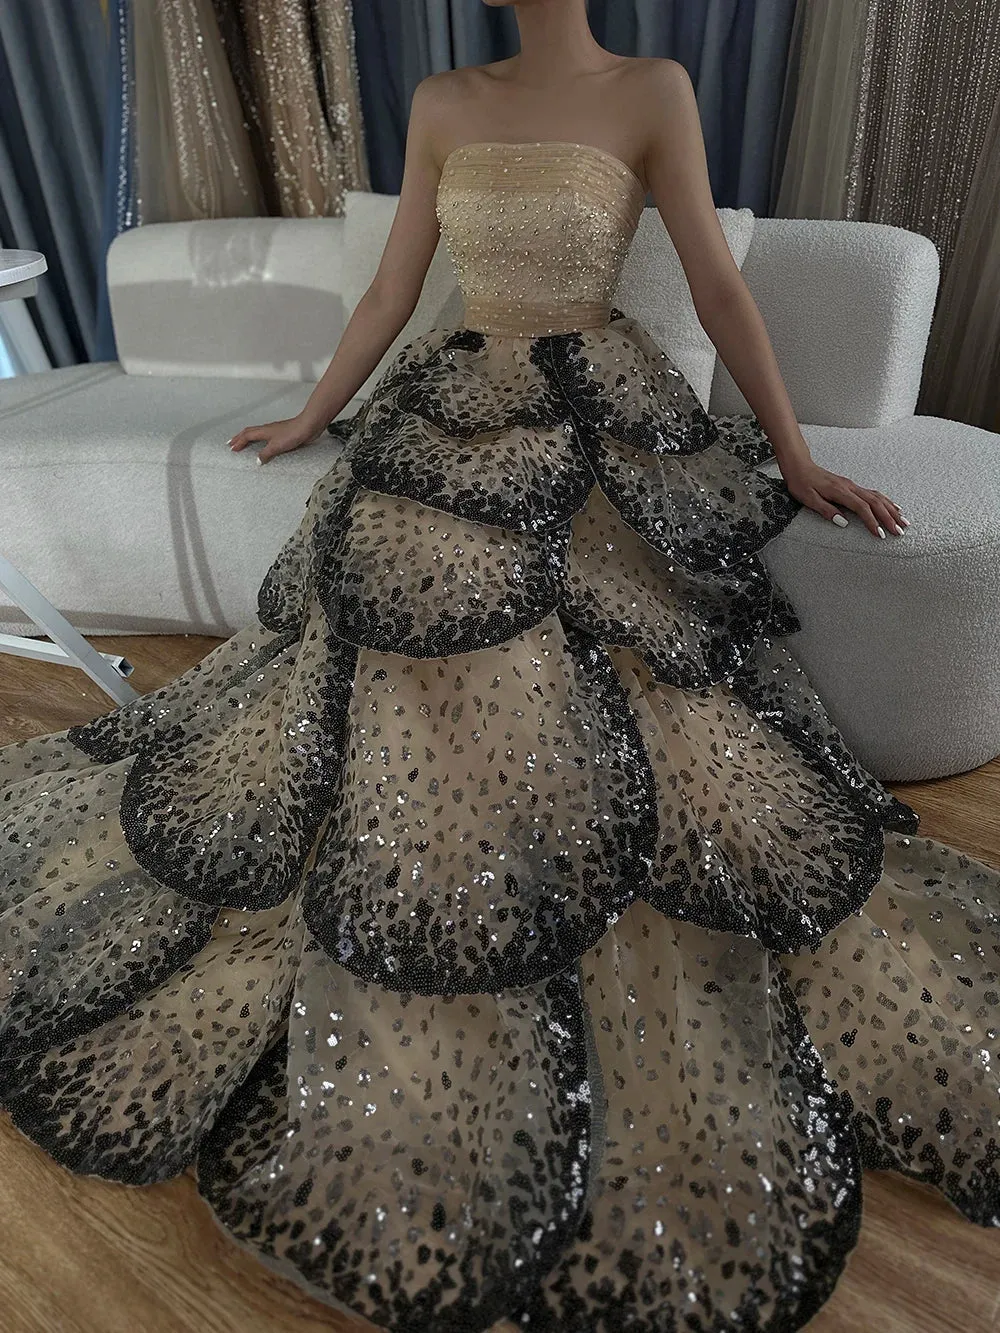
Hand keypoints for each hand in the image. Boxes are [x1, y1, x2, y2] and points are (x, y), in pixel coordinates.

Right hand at [227, 414, 323, 463]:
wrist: (308, 426)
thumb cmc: (293, 433)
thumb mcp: (276, 446)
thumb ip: (265, 454)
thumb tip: (257, 460)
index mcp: (263, 431)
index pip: (246, 436)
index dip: (238, 442)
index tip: (232, 448)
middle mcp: (267, 430)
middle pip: (249, 432)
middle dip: (239, 438)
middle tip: (231, 443)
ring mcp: (275, 431)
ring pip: (257, 433)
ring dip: (248, 438)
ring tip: (244, 443)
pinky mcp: (282, 435)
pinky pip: (266, 437)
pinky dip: (260, 440)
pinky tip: (264, 445)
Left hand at [779, 456, 909, 538]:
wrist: (800, 467)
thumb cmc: (801, 484)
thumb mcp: (808, 499)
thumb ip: (826, 510)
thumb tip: (843, 522)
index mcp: (840, 491)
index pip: (861, 508)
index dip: (872, 521)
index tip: (880, 534)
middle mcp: (850, 487)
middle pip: (875, 502)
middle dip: (889, 518)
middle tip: (899, 532)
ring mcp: (852, 486)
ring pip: (878, 497)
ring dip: (891, 510)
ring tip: (903, 522)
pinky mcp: (852, 486)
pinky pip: (874, 494)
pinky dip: (886, 501)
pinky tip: (894, 508)